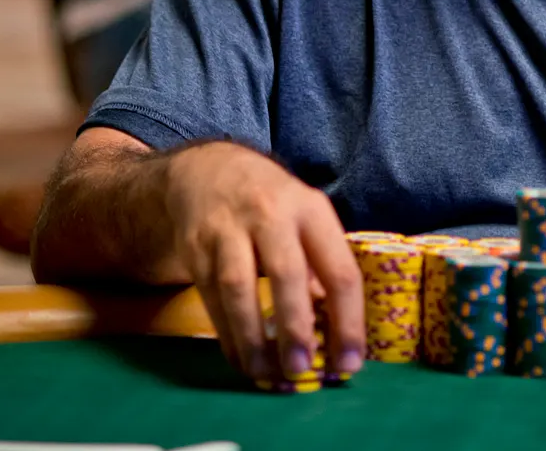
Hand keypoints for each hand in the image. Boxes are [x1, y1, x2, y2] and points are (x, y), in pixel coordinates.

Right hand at [162, 142, 364, 386]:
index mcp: (311, 209)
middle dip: (295, 326)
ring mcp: (228, 230)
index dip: (348, 320)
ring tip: (269, 374)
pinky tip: (243, 360)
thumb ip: (322, 266)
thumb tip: (338, 330)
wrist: (207, 171)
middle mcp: (270, 215)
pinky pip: (211, 298)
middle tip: (303, 370)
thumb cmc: (273, 204)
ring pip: (239, 289)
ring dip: (254, 338)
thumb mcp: (307, 218)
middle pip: (286, 273)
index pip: (338, 268)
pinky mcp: (195, 248)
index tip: (349, 363)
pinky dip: (227, 336)